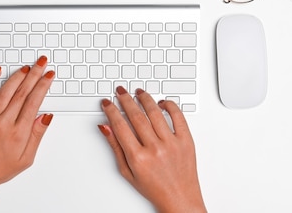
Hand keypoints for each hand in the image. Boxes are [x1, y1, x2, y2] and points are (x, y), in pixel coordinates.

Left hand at [0, 56, 54, 211]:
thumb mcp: (26, 158)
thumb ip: (36, 135)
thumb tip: (45, 117)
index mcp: (18, 133)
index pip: (34, 102)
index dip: (43, 85)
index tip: (49, 76)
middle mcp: (3, 123)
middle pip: (22, 92)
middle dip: (34, 75)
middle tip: (41, 63)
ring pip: (5, 91)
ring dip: (17, 76)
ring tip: (26, 68)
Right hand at [99, 86, 206, 212]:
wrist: (179, 198)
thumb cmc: (154, 188)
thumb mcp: (127, 172)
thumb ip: (115, 147)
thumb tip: (106, 127)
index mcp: (138, 158)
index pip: (120, 126)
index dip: (111, 111)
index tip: (108, 103)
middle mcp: (155, 149)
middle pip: (136, 116)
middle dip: (125, 100)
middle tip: (120, 92)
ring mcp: (172, 143)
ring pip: (155, 112)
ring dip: (145, 98)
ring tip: (138, 92)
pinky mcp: (186, 141)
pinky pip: (178, 116)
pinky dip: (170, 106)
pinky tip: (162, 102)